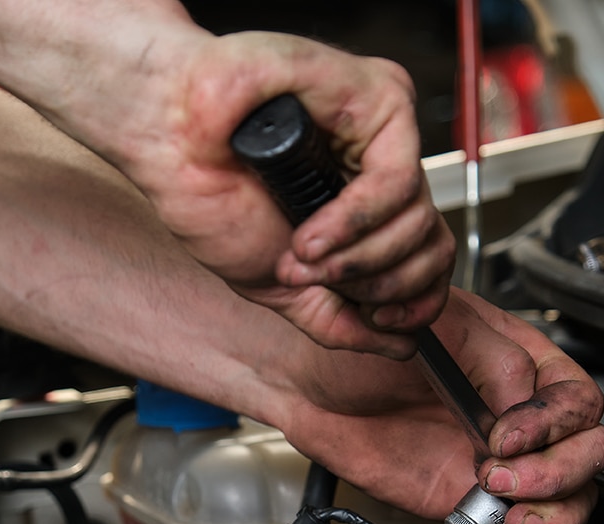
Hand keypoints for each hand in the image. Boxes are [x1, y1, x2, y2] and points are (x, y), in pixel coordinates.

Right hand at [77, 29, 455, 358]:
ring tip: (305, 253)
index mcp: (365, 206)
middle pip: (433, 246)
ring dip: (358, 257)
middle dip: (379, 284)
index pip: (428, 258)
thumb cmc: (210, 197)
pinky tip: (312, 231)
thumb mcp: (280, 287)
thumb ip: (340, 321)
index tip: (381, 318)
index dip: (414, 300)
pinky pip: (399, 181)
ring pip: (420, 219)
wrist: (170, 143)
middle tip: (323, 279)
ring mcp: (384, 132)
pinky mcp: (382, 97)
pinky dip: (355, 222)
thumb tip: (402, 346)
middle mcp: (381, 166)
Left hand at [278, 289, 603, 523]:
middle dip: (558, 473)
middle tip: (501, 476)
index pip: (577, 400)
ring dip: (555, 513)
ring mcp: (501, 461)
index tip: (503, 436)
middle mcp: (521, 415)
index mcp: (524, 362)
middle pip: (588, 452)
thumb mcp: (436, 327)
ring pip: (571, 495)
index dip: (551, 425)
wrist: (311, 379)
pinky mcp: (471, 499)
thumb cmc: (368, 338)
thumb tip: (525, 403)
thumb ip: (494, 362)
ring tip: (513, 515)